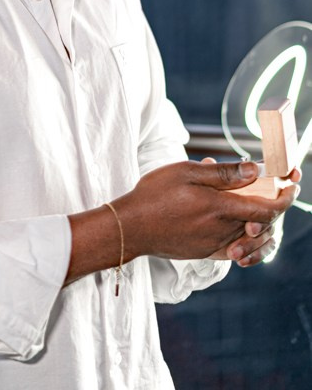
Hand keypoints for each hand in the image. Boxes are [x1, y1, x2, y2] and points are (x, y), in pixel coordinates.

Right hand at [66, 159, 299, 283]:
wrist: (132, 227)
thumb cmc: (154, 195)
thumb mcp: (186, 172)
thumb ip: (223, 173)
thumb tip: (254, 169)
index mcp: (221, 208)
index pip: (269, 208)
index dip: (286, 195)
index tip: (292, 182)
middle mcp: (223, 230)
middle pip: (265, 222)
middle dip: (276, 203)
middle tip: (276, 185)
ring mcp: (216, 245)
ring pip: (253, 236)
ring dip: (261, 218)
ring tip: (252, 199)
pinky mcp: (207, 253)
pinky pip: (238, 250)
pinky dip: (248, 239)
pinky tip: (240, 226)